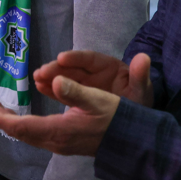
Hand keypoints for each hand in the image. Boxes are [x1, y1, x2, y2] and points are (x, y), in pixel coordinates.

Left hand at [0, 75, 119, 156]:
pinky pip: (34, 134)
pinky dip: (20, 123)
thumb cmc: (116, 118)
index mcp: (58, 132)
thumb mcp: (98, 100)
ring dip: (8, 119)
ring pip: (25, 133)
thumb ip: (75, 91)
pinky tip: (19, 115)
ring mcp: (58, 144)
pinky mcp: (63, 142)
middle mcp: (54, 141)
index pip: (20, 126)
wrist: (132, 143)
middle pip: (18, 131)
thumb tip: (56, 80)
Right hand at [33, 51, 152, 106]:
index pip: (90, 60)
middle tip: (41, 72)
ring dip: (50, 78)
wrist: (137, 122)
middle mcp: (94, 74)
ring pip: (65, 79)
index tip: (62, 58)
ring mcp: (85, 86)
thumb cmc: (139, 101)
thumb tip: (144, 58)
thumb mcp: (141, 89)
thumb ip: (140, 75)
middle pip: (73, 69)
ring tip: (36, 79)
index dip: (76, 58)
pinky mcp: (79, 98)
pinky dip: (52, 90)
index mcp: (109, 67)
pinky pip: (63, 93)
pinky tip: (39, 87)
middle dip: (57, 69)